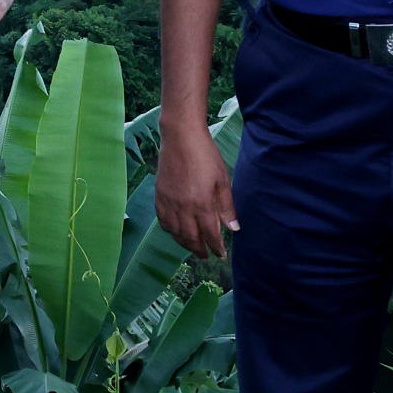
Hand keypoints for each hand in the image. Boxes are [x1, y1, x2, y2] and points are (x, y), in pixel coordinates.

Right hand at [156, 128, 238, 259]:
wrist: (181, 137)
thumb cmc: (206, 156)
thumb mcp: (223, 180)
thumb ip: (226, 207)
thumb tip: (233, 229)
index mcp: (202, 205)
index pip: (210, 234)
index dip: (216, 247)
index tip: (220, 255)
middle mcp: (183, 208)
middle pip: (190, 237)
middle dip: (199, 249)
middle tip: (205, 255)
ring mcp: (169, 202)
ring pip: (174, 232)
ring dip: (184, 243)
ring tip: (191, 247)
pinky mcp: (159, 195)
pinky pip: (162, 220)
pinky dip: (169, 229)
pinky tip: (175, 230)